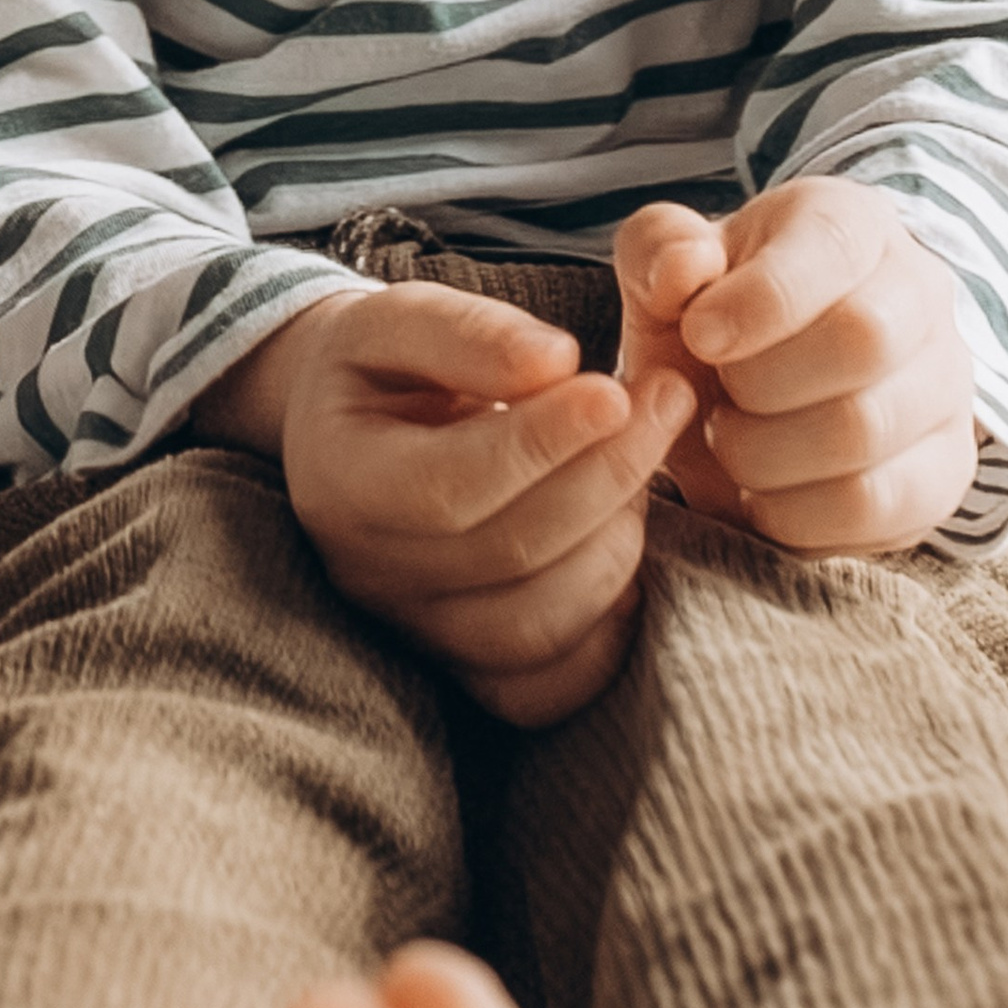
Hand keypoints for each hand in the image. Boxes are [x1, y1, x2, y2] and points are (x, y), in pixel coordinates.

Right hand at [200, 281, 692, 728]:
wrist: (351, 432)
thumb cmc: (381, 367)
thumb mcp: (396, 319)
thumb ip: (469, 332)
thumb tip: (559, 362)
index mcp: (341, 481)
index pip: (451, 485)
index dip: (542, 444)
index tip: (614, 391)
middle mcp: (369, 575)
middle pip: (509, 552)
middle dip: (607, 473)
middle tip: (666, 399)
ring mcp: (417, 633)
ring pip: (536, 626)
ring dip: (616, 540)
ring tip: (645, 463)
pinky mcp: (463, 672)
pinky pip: (545, 688)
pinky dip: (605, 631)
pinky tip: (624, 542)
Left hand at [616, 183, 977, 556]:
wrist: (759, 389)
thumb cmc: (715, 314)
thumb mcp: (667, 265)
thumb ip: (659, 249)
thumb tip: (685, 269)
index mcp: (853, 223)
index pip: (832, 247)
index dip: (758, 299)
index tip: (698, 336)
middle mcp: (921, 296)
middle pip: (864, 339)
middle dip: (760, 382)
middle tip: (719, 393)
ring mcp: (946, 388)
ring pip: (868, 429)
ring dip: (768, 452)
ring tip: (732, 440)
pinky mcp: (946, 473)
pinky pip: (879, 506)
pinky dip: (797, 513)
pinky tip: (762, 493)